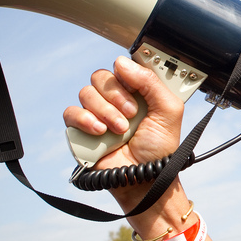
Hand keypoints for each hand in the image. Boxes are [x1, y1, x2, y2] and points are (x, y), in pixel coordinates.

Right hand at [63, 56, 184, 176]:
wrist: (146, 179)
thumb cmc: (160, 149)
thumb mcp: (169, 110)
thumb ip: (151, 82)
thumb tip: (122, 62)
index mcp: (137, 91)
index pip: (123, 67)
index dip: (127, 73)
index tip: (135, 85)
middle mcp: (116, 99)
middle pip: (101, 76)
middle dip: (117, 95)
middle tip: (131, 114)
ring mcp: (97, 114)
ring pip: (86, 93)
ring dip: (105, 111)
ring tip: (120, 130)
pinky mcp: (81, 130)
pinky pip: (71, 113)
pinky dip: (85, 120)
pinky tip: (100, 132)